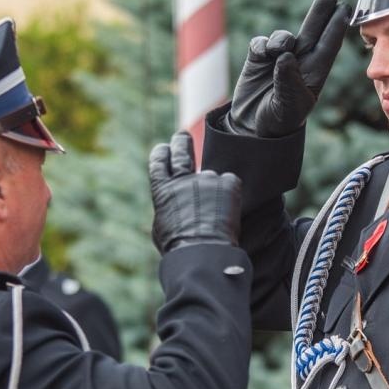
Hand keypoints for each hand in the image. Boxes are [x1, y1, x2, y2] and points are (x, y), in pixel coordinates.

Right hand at [148, 132, 240, 252]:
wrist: (202, 252)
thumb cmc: (179, 247)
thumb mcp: (161, 228)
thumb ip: (167, 210)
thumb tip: (171, 208)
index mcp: (163, 191)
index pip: (159, 162)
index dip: (162, 153)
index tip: (164, 148)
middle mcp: (183, 179)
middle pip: (181, 151)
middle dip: (181, 141)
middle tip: (182, 136)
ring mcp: (207, 179)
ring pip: (212, 178)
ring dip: (213, 190)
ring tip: (216, 213)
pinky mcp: (227, 182)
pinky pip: (230, 183)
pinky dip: (230, 194)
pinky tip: (228, 212)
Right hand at [228, 0, 350, 137]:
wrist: (252, 128)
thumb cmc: (279, 120)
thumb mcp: (288, 105)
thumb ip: (288, 80)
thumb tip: (285, 54)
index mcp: (314, 73)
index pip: (328, 46)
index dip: (337, 27)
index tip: (346, 10)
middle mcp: (300, 61)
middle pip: (312, 31)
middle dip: (321, 11)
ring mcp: (278, 58)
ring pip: (284, 36)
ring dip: (281, 39)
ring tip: (277, 51)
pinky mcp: (259, 58)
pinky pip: (261, 43)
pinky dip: (262, 46)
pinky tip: (262, 56)